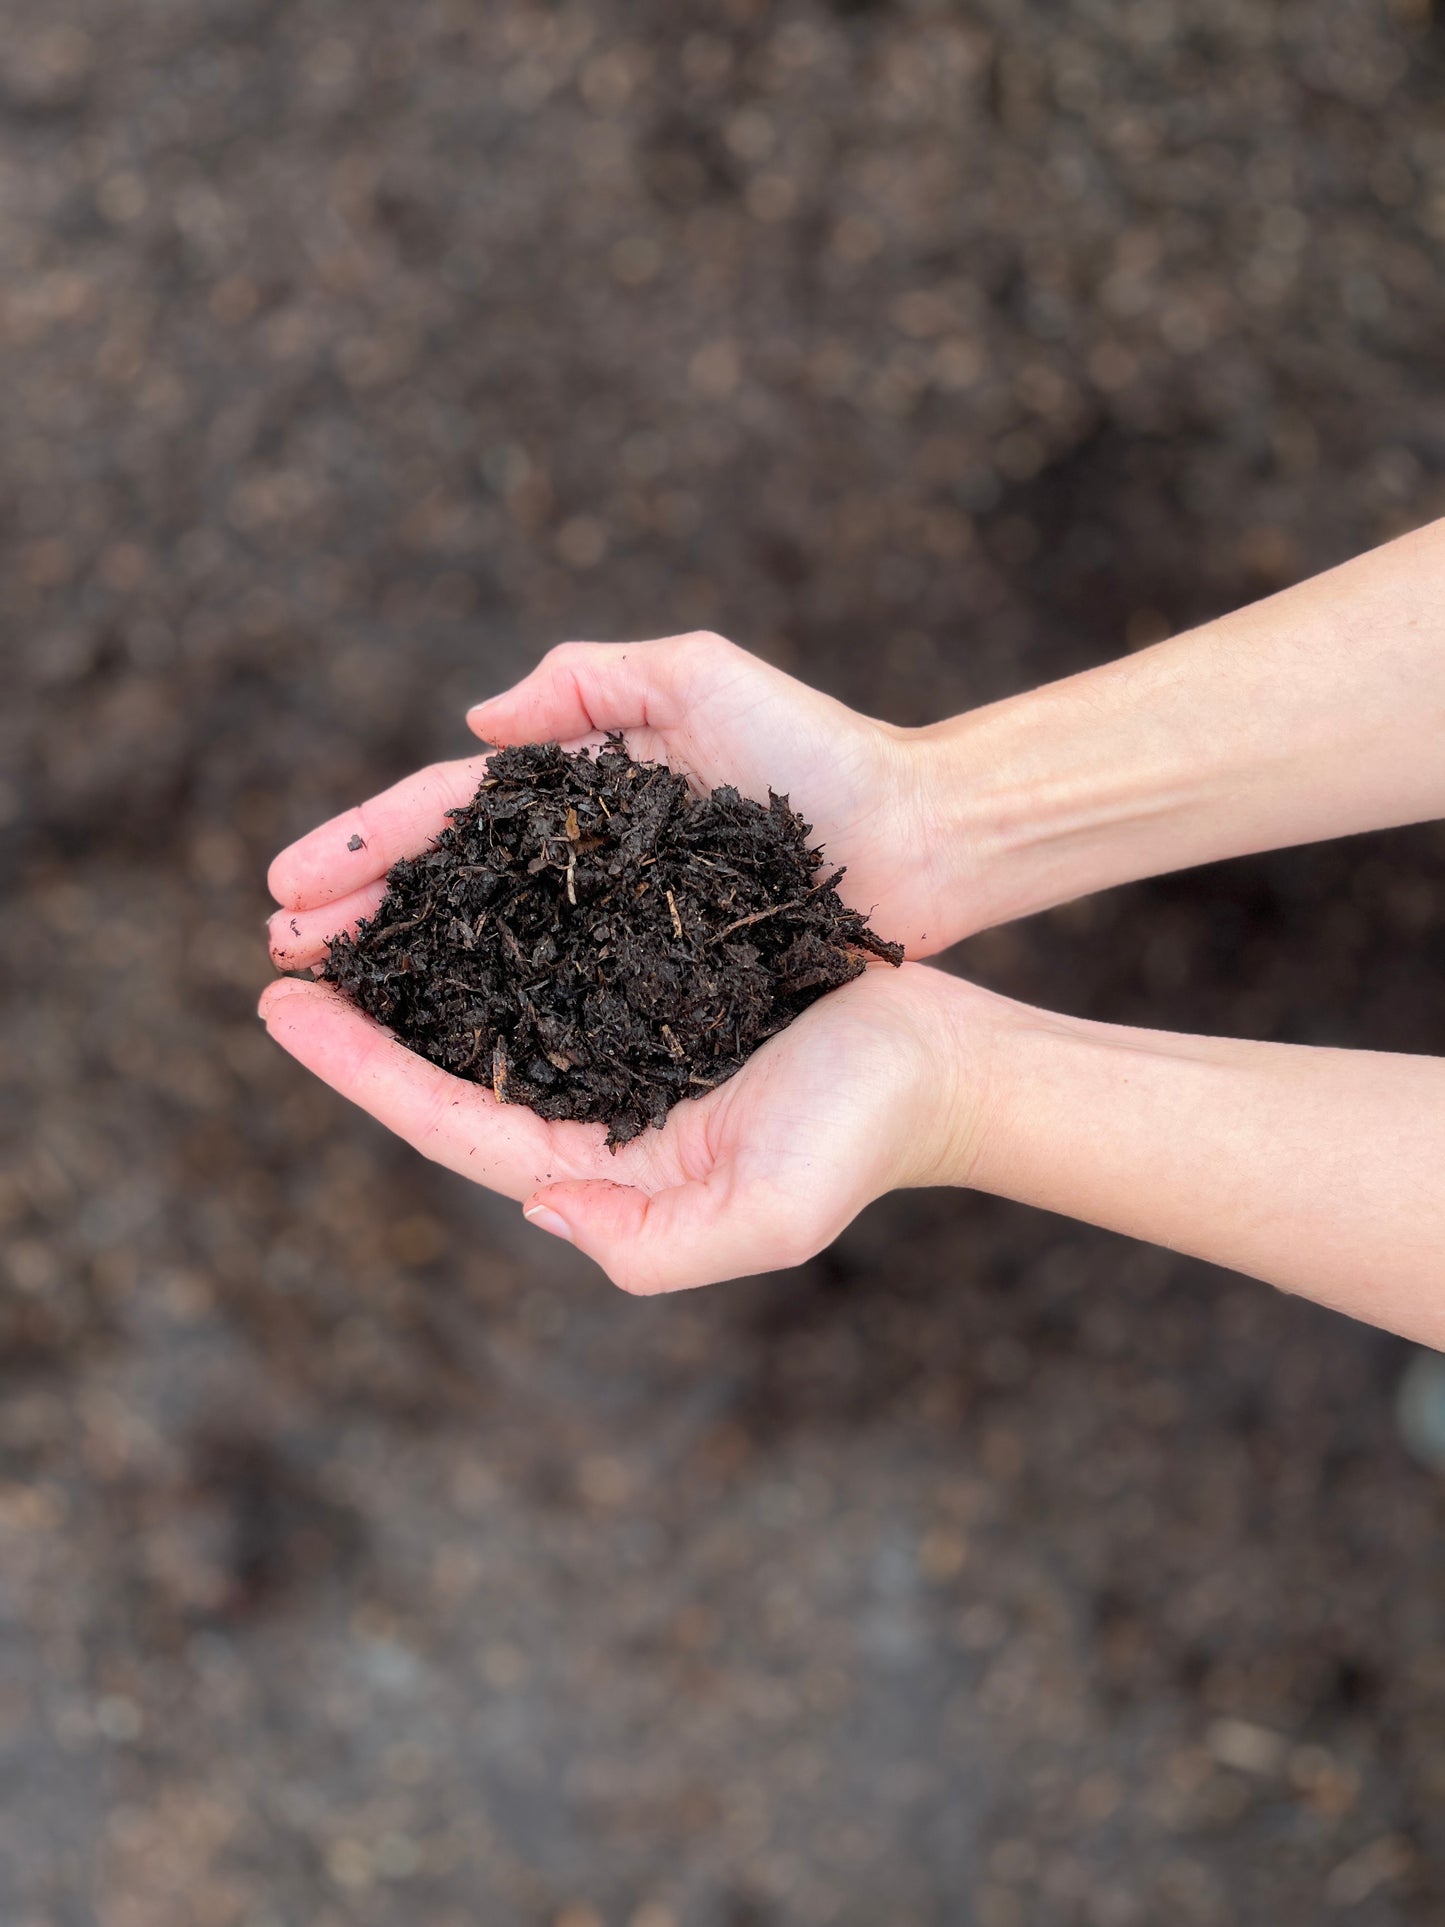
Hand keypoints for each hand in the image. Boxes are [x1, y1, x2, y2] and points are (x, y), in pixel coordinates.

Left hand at [256, 962, 976, 1293]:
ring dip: (411, 960)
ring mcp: (618, 1046)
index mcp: (598, 1167)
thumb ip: (649, 1246)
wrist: (940, 1064)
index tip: (278, 1008)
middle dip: (362, 1011)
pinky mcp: (652, 986)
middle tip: (280, 948)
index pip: (450, 1120)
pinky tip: (447, 880)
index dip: (359, 1069)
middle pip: (448, 1060)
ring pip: (488, 1000)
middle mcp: (591, 1109)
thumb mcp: (766, 1219)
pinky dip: (488, 922)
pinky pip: (550, 950)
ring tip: (338, 907)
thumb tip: (534, 1205)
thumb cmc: (861, 1139)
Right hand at [265, 632, 948, 974]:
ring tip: (334, 999)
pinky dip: (495, 1013)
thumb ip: (589, 683)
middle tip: (281, 951)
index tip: (289, 883)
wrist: (923, 839)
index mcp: (581, 785)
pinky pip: (561, 997)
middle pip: (450, 886)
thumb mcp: (699, 675)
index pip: (448, 812)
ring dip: (409, 970)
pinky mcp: (661, 977)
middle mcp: (585, 860)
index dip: (369, 843)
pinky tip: (441, 1041)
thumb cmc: (817, 752)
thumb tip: (477, 723)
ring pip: (491, 946)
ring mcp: (619, 921)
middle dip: (364, 912)